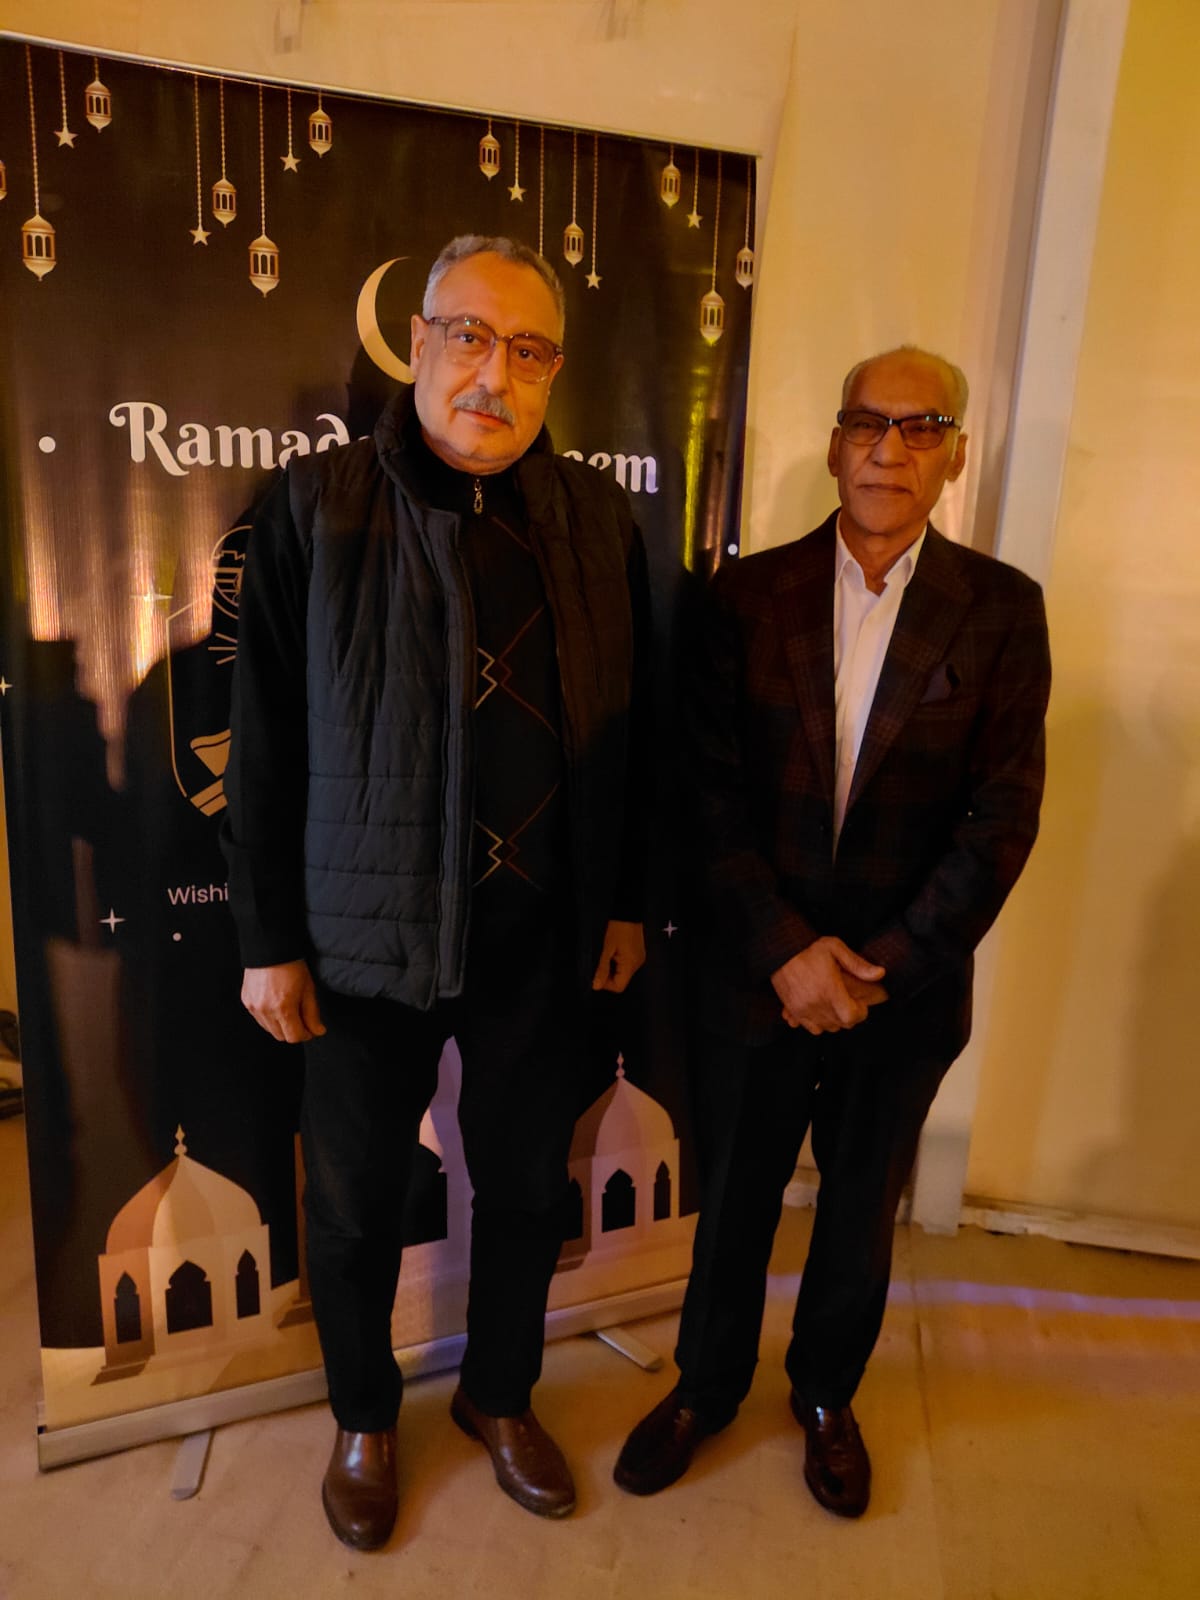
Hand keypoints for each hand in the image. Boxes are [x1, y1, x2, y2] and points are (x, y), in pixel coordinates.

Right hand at [241, 959, 325, 1043]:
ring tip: (289, 1010)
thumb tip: (318, 1031)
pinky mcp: (247, 1002)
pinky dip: (269, 1017)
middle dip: (293, 1031)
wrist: (270, 948)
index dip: (306, 1035)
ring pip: (269, 1029)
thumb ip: (312, 1014)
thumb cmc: (292, 965)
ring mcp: (253, 1007)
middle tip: (302, 1020)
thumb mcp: (308, 989)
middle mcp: (266, 1011)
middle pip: (281, 1036)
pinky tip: (276, 1004)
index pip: (294, 1037)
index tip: (312, 1029)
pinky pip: (259, 1019)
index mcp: (283, 1009)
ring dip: (281, 1026)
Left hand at [591, 920, 646, 992]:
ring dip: (613, 968)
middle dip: (609, 975)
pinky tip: (614, 952)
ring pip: (623, 973)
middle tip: (602, 961)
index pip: (619, 987)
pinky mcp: (638, 954)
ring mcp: (639, 959)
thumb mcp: (607, 949)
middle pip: (622, 981)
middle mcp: (637, 965)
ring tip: (608, 954)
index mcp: (630, 965)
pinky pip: (627, 965)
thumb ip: (602, 969)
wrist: (629, 913)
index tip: (598, 974)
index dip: (606, 984)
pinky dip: (618, 963)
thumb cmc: (618, 929)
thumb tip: (596, 986)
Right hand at [770, 937, 886, 1033]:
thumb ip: (858, 964)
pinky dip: (819, 1023)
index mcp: (829, 990)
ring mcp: (803, 1010)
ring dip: (835, 1020)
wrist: (780, 951)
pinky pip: (812, 1028)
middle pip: (841, 1025)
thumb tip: (880, 973)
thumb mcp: (835, 948)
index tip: (859, 1003)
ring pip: (827, 1028)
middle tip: (848, 1001)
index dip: (860, 1012)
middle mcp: (816, 1003)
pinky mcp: (794, 1011)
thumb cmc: (809, 949)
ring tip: (835, 1005)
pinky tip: (821, 1010)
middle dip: (849, 1016)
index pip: (851, 1017)